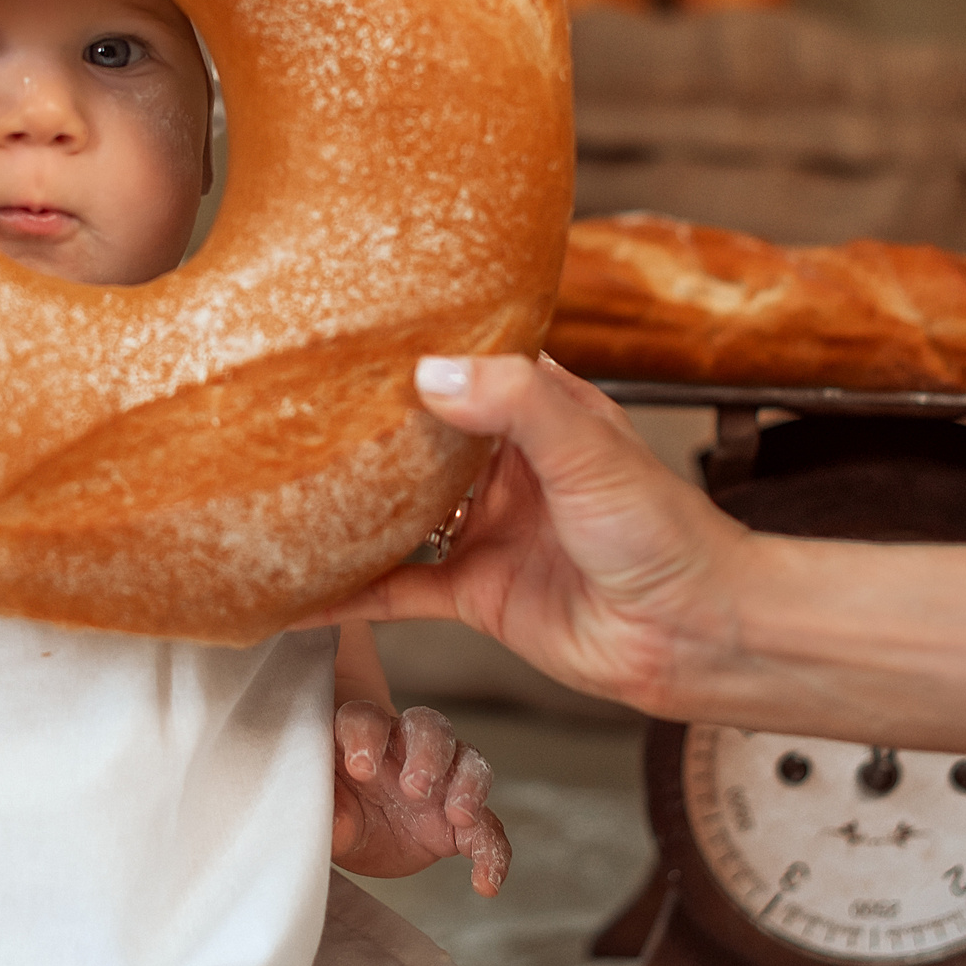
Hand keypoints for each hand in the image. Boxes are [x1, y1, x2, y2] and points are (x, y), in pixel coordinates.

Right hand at [320, 355, 748, 717]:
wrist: (693, 637)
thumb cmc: (666, 533)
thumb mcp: (589, 449)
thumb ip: (516, 404)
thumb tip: (430, 375)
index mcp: (539, 409)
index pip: (465, 361)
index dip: (412, 345)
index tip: (347, 329)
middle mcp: (505, 464)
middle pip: (415, 435)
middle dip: (359, 425)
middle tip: (285, 404)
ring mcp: (485, 527)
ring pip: (395, 510)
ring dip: (343, 506)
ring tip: (271, 488)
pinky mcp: (473, 591)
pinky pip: (395, 588)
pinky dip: (346, 592)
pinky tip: (295, 593)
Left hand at [331, 702, 510, 894]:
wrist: (359, 834)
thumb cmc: (339, 808)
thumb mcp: (327, 814)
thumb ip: (328, 814)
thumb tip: (330, 821)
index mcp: (365, 737)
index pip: (367, 719)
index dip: (365, 737)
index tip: (360, 768)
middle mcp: (407, 748)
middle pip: (428, 727)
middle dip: (427, 753)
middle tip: (415, 787)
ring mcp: (442, 778)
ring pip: (469, 762)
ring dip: (470, 785)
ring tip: (459, 816)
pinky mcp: (460, 819)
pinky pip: (488, 828)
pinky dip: (493, 851)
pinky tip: (487, 880)